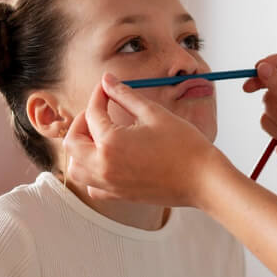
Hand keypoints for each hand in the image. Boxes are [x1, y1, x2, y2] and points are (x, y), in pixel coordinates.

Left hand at [64, 73, 228, 206]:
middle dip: (81, 122)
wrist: (203, 180)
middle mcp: (104, 166)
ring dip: (80, 150)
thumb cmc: (184, 146)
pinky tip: (106, 161)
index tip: (106, 87)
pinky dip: (90, 174)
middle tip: (98, 111)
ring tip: (98, 136)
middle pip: (73, 142)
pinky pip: (91, 187)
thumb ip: (125, 95)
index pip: (92, 113)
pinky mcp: (119, 195)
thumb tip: (107, 81)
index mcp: (111, 142)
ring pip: (75, 168)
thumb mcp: (153, 113)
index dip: (98, 95)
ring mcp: (110, 184)